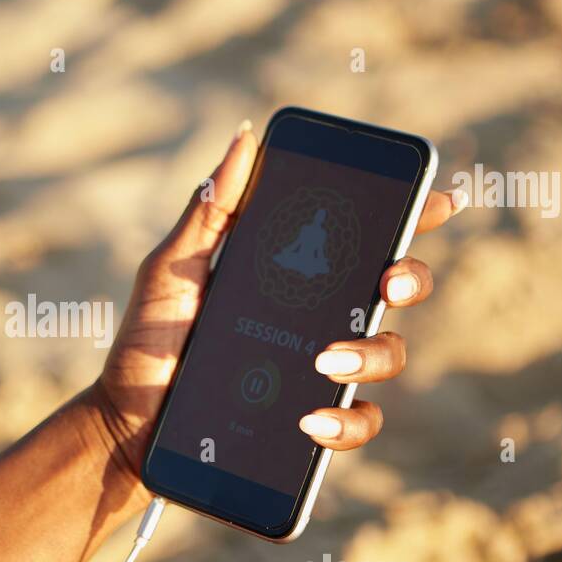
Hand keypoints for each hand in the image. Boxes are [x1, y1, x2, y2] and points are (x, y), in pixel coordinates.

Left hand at [85, 121, 465, 493]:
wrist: (126, 421)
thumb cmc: (148, 340)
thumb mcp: (172, 270)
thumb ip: (212, 210)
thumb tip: (247, 136)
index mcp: (294, 275)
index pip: (363, 239)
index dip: (411, 217)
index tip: (436, 201)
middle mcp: (318, 319)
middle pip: (397, 290)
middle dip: (410, 279)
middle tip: (388, 283)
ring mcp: (321, 373)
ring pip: (389, 354)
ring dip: (373, 353)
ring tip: (325, 360)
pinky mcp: (313, 426)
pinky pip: (357, 423)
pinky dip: (345, 423)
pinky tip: (311, 421)